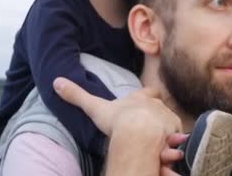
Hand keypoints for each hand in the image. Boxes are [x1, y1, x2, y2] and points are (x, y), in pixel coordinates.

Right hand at [54, 77, 183, 175]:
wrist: (137, 131)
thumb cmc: (117, 119)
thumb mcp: (94, 107)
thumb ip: (77, 95)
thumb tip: (56, 82)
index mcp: (140, 98)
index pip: (148, 93)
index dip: (148, 97)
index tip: (146, 101)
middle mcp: (157, 105)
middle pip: (161, 108)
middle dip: (158, 116)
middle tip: (150, 127)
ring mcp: (168, 117)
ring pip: (169, 123)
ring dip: (165, 131)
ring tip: (158, 143)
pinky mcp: (175, 132)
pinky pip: (176, 138)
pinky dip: (171, 143)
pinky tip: (165, 150)